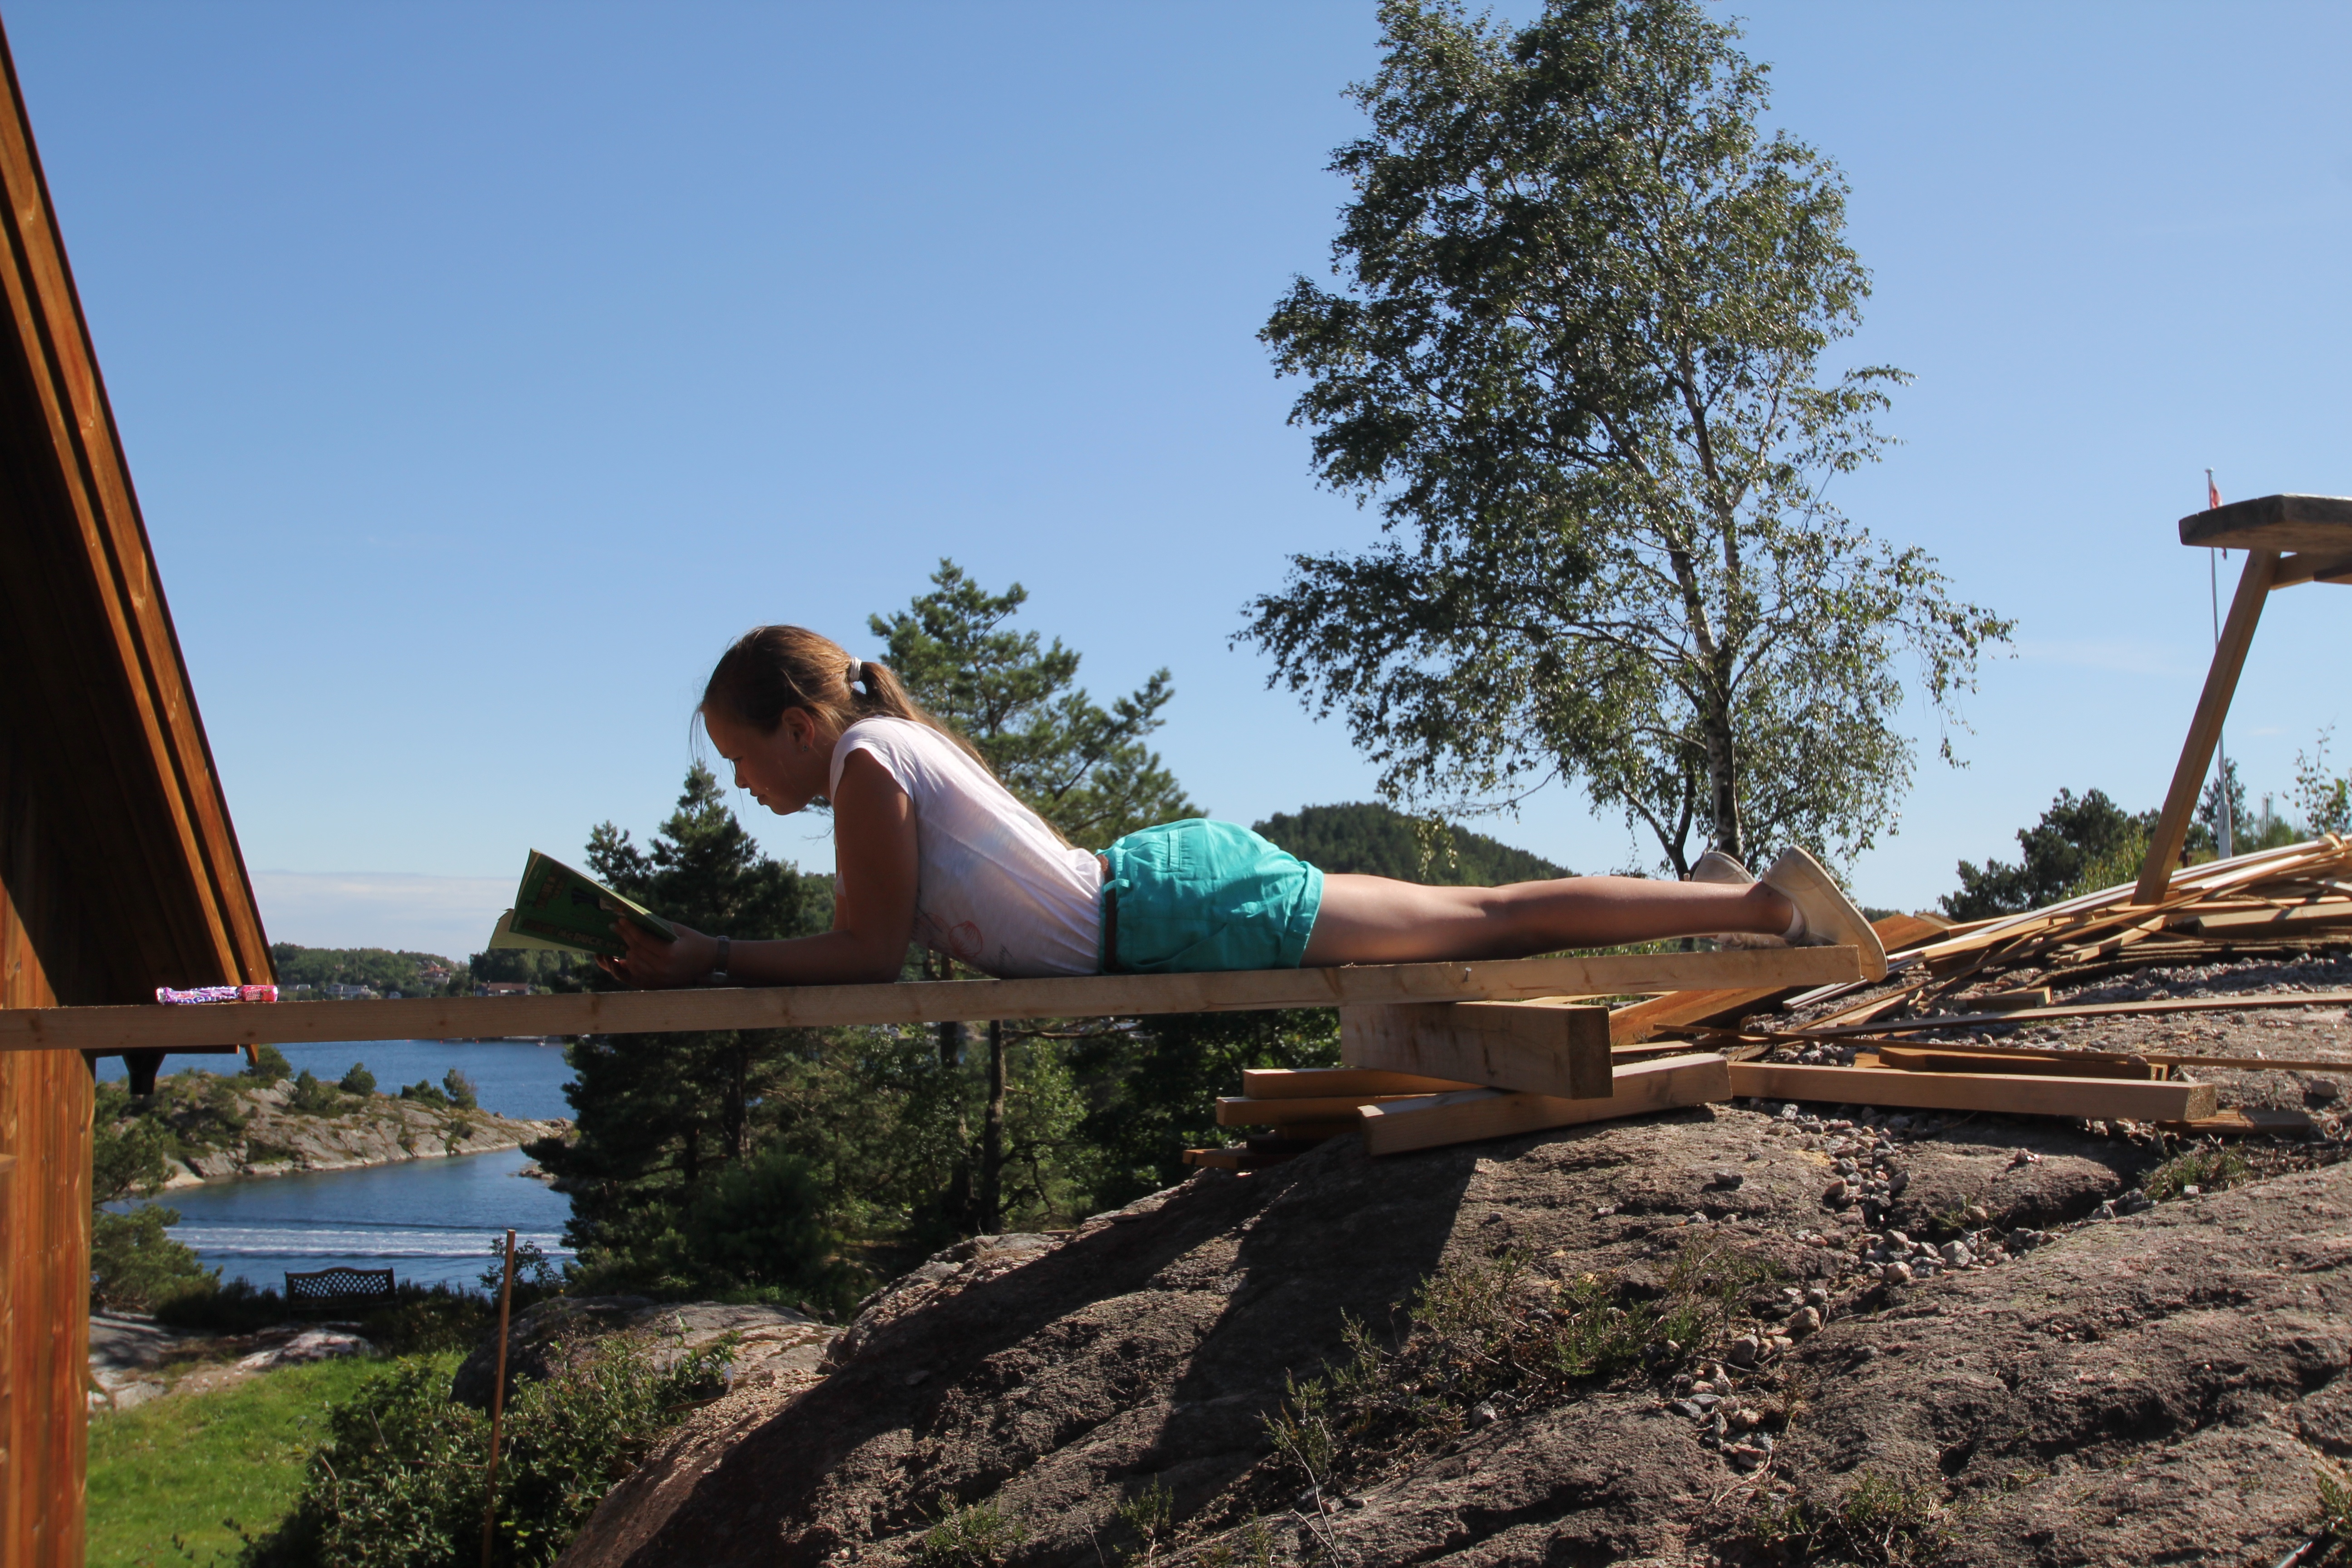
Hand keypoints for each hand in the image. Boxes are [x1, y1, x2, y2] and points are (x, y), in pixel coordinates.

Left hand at [596, 920, 716, 989]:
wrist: (711, 960)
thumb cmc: (695, 941)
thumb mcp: (677, 929)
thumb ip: (656, 926)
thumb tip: (634, 919)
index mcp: (669, 953)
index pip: (642, 940)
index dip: (629, 929)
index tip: (620, 920)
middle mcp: (662, 968)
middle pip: (636, 952)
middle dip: (625, 938)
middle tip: (616, 927)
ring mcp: (660, 977)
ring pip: (634, 965)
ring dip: (627, 952)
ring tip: (625, 941)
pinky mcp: (660, 982)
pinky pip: (639, 975)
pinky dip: (632, 965)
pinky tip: (629, 956)